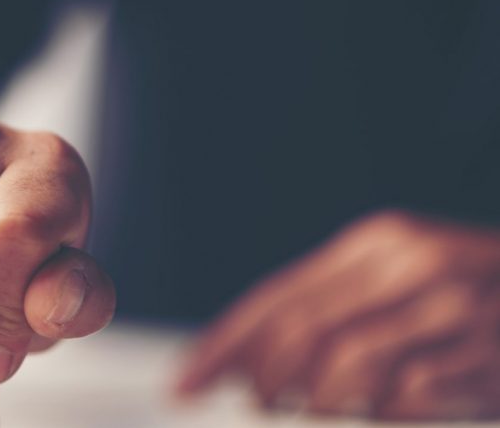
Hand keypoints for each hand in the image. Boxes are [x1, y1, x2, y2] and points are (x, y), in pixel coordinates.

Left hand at [177, 209, 499, 420]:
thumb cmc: (475, 300)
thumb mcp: (402, 285)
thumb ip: (335, 311)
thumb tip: (251, 360)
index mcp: (379, 243)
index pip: (276, 296)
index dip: (222, 344)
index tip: (185, 382)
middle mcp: (411, 265)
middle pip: (297, 332)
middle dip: (259, 379)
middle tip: (252, 404)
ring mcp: (452, 310)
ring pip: (342, 371)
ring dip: (317, 405)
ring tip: (314, 412)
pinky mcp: (483, 357)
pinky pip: (404, 399)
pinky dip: (382, 414)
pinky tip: (388, 410)